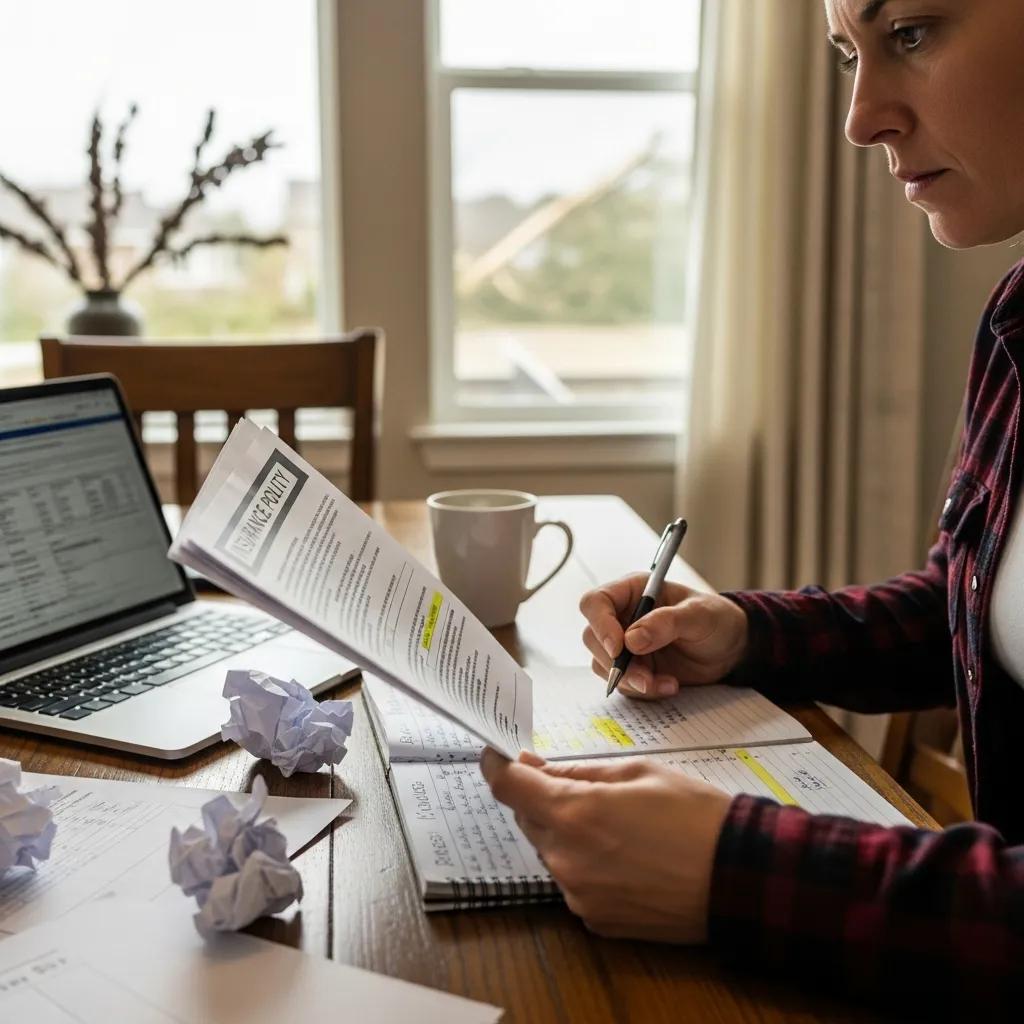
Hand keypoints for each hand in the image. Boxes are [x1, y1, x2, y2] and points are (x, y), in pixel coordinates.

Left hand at [481, 748, 730, 942]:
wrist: (738, 878)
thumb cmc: (694, 814)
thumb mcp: (638, 772)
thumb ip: (579, 772)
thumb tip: (535, 766)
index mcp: (575, 813)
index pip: (508, 787)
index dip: (497, 767)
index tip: (498, 755)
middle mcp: (566, 858)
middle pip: (529, 818)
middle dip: (543, 797)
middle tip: (577, 785)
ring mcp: (578, 894)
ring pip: (551, 850)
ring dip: (566, 832)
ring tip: (616, 824)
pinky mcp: (595, 920)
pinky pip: (573, 881)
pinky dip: (586, 864)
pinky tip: (624, 856)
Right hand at [579, 574, 748, 698]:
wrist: (730, 648)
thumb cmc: (715, 619)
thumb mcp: (698, 615)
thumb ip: (666, 623)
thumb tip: (631, 640)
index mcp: (632, 592)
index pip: (596, 603)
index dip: (600, 625)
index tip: (618, 648)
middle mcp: (622, 617)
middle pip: (593, 638)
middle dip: (615, 662)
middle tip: (644, 677)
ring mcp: (625, 645)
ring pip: (603, 665)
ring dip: (631, 681)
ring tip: (666, 683)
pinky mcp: (633, 669)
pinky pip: (623, 684)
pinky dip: (644, 690)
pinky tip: (670, 685)